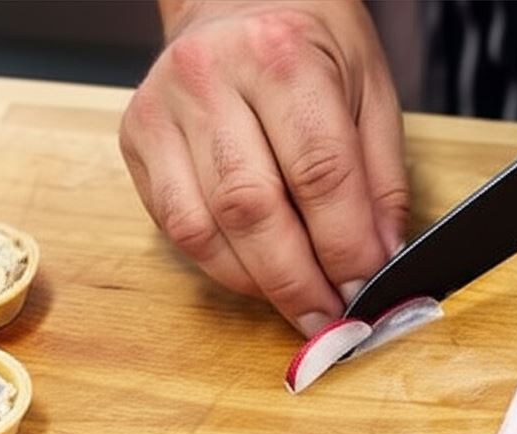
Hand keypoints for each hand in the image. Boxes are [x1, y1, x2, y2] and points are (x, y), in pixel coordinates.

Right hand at [120, 0, 408, 337]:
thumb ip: (379, 178)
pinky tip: (254, 273)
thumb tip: (380, 258)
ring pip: (205, 227)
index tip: (365, 290)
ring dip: (257, 283)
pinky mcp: (137, 139)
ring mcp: (163, 109)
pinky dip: (220, 265)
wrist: (235, 0)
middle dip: (297, 280)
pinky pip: (176, 225)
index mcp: (283, 54)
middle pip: (253, 207)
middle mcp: (211, 78)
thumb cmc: (308, 42)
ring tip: (296, 303)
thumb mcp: (370, 90)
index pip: (319, 172)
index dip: (345, 247)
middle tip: (329, 319)